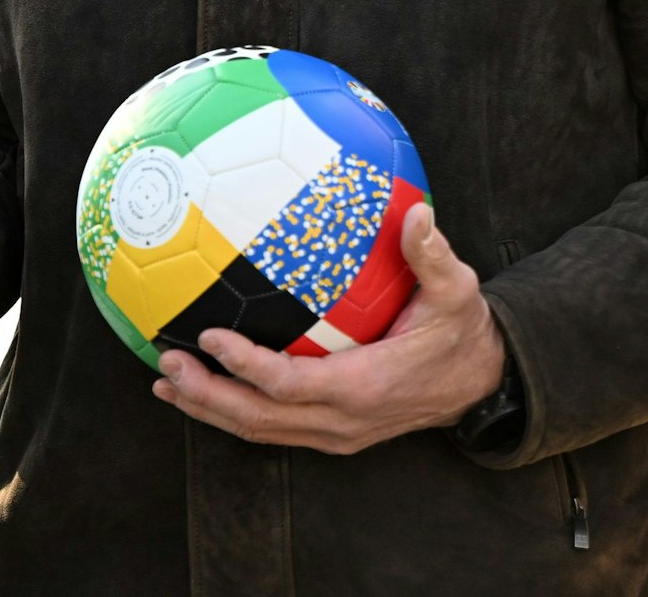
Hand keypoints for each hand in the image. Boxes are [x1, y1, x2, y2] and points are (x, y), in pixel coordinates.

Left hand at [151, 204, 505, 454]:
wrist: (482, 384)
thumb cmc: (461, 333)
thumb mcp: (456, 292)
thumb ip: (432, 256)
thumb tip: (417, 213)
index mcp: (364, 386)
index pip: (290, 384)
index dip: (246, 365)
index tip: (211, 333)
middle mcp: (342, 420)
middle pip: (259, 418)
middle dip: (208, 394)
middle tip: (167, 362)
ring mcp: (334, 433)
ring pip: (259, 431)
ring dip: (209, 410)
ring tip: (165, 382)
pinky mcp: (330, 433)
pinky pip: (271, 429)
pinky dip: (230, 414)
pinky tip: (199, 390)